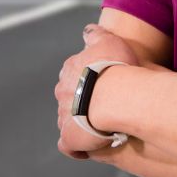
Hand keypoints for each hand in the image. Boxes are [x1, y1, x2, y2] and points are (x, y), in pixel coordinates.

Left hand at [55, 23, 140, 159]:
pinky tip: (91, 145)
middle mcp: (62, 93)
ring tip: (104, 123)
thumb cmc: (113, 66)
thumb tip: (87, 29)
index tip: (105, 79)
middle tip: (106, 101)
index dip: (88, 76)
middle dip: (82, 99)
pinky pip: (69, 145)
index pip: (74, 73)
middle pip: (69, 96)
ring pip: (70, 119)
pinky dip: (77, 146)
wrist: (113, 97)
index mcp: (70, 70)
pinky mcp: (68, 138)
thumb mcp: (108, 40)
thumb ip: (95, 34)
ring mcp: (64, 117)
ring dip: (82, 121)